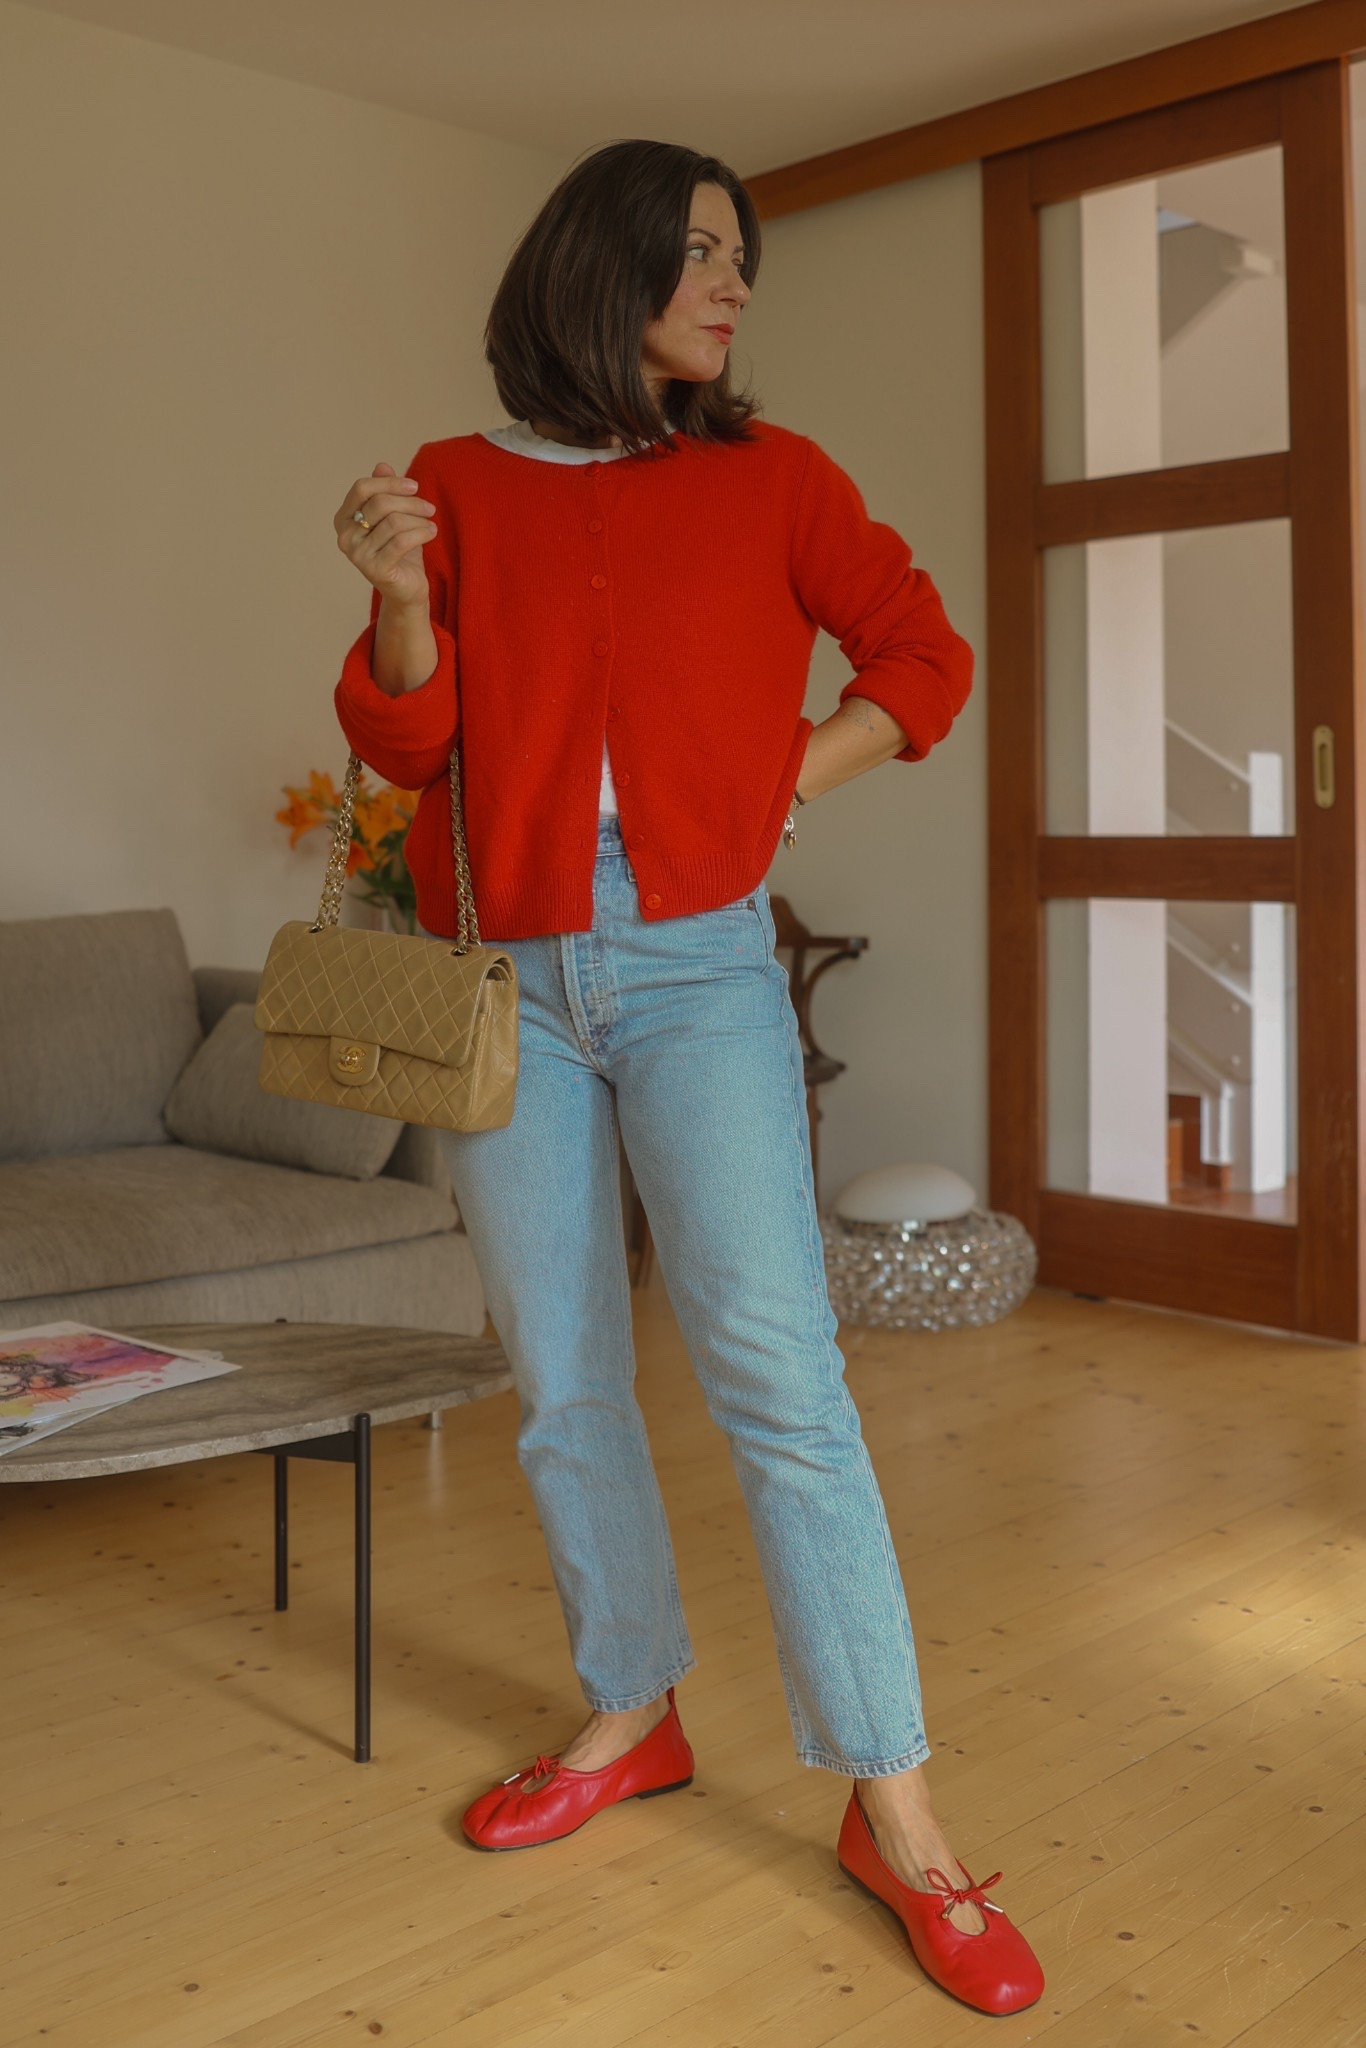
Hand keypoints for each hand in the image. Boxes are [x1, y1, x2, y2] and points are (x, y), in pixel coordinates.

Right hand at [334, 461, 437, 610]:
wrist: (406, 589)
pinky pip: (401, 541)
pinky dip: (421, 533)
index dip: (390, 483)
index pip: (362, 488)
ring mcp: (357, 555)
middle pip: (380, 503)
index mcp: (343, 519)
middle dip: (410, 502)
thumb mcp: (393, 517)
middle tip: (430, 508)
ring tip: (431, 523)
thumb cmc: (399, 550)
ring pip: (394, 522)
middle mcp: (345, 536)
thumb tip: (382, 466)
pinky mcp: (375, 570)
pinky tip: (432, 532)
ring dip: (418, 519)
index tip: (415, 486)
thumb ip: (384, 492)